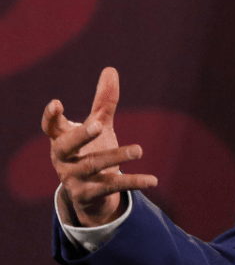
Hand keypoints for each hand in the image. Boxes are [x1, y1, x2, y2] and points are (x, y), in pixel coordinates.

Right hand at [42, 67, 157, 226]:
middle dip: (81, 136)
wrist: (91, 193)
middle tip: (99, 125)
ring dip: (116, 157)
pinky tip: (153, 180)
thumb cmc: (91, 150)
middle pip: (66, 147)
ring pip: (93, 166)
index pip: (51, 127)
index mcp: (61, 140)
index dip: (51, 117)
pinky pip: (111, 187)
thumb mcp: (98, 125)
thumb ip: (103, 102)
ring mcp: (73, 178)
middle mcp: (63, 159)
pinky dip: (133, 182)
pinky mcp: (88, 195)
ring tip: (140, 149)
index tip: (57, 103)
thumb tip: (110, 69)